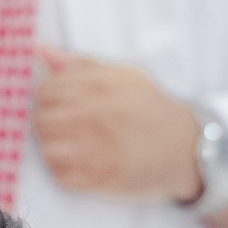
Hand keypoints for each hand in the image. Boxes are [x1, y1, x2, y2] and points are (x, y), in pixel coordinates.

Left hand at [32, 49, 202, 201]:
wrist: (188, 148)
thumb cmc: (150, 109)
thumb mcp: (122, 75)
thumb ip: (78, 62)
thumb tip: (39, 49)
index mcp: (101, 85)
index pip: (46, 90)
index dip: (44, 98)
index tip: (55, 104)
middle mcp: (98, 115)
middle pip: (42, 120)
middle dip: (45, 123)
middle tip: (60, 127)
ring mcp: (100, 149)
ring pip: (47, 149)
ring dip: (51, 148)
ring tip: (67, 145)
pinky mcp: (103, 179)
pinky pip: (61, 175)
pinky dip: (62, 171)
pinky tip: (77, 163)